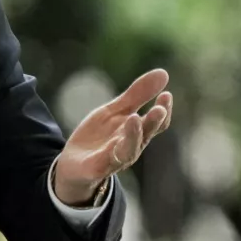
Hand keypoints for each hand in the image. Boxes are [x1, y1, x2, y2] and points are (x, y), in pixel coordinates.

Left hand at [53, 68, 173, 205]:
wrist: (74, 163)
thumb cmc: (100, 136)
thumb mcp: (116, 111)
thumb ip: (137, 95)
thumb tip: (163, 73)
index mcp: (137, 132)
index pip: (157, 123)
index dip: (164, 110)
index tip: (167, 94)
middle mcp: (131, 146)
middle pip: (146, 135)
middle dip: (153, 122)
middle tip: (160, 109)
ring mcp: (115, 159)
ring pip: (129, 150)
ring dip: (134, 135)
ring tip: (135, 118)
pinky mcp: (98, 168)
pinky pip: (106, 161)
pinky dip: (111, 152)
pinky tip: (112, 142)